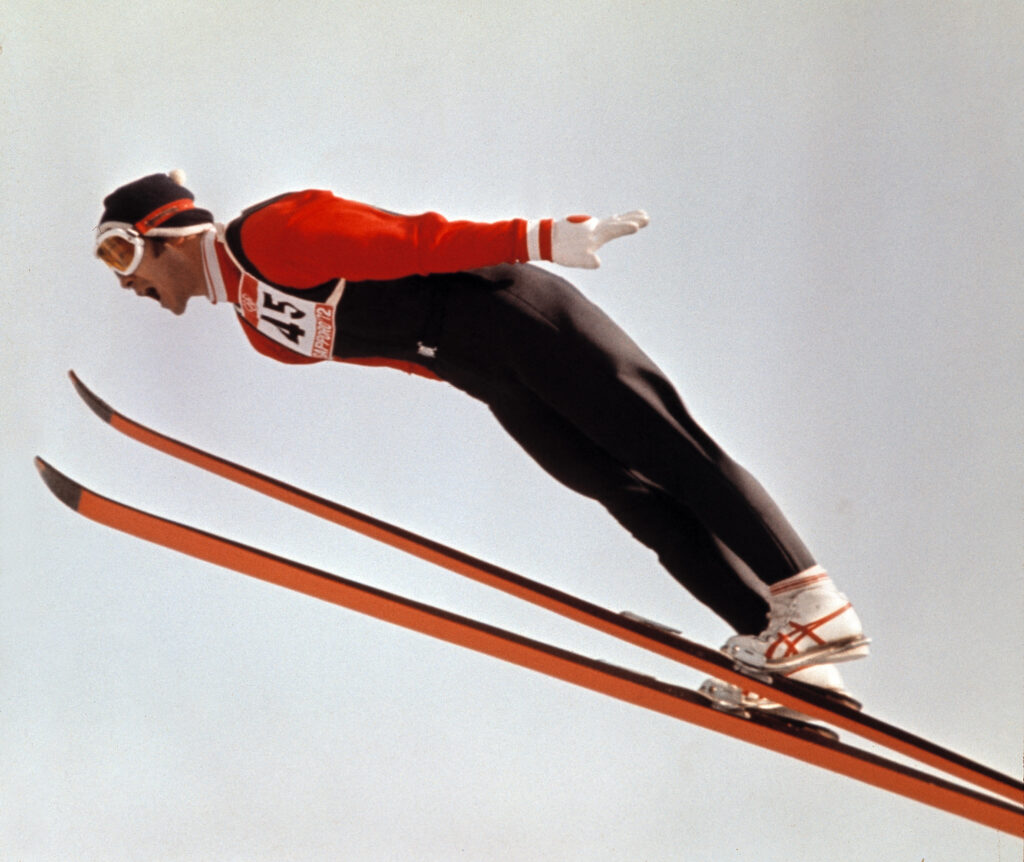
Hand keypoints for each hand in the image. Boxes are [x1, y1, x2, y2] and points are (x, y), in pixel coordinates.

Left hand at [530, 210, 649, 268]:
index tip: (639, 225)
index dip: (627, 227)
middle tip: (647, 216)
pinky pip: (603, 223)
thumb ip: (588, 261)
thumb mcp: (576, 259)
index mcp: (595, 234)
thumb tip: (597, 263)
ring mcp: (590, 225)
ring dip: (624, 218)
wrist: (544, 239)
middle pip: (617, 222)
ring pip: (611, 221)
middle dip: (632, 219)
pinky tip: (613, 221)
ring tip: (636, 217)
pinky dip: (613, 220)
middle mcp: (594, 227)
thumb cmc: (562, 250)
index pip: (615, 230)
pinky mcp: (584, 226)